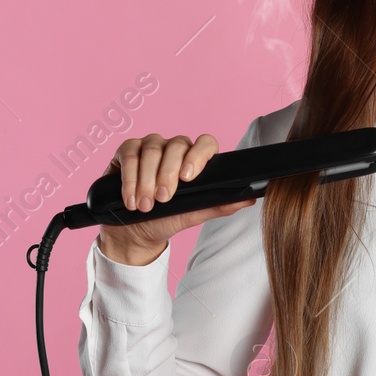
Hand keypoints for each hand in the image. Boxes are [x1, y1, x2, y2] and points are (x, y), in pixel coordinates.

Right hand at [97, 132, 255, 265]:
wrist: (135, 232)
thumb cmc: (166, 219)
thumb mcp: (192, 215)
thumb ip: (218, 205)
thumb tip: (248, 199)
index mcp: (195, 159)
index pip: (205, 143)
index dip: (198, 156)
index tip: (188, 178)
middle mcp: (174, 148)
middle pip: (175, 146)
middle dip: (167, 174)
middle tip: (162, 199)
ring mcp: (150, 146)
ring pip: (151, 150)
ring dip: (146, 180)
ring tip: (145, 206)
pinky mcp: (127, 151)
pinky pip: (129, 154)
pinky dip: (130, 178)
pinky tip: (131, 198)